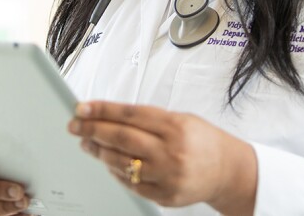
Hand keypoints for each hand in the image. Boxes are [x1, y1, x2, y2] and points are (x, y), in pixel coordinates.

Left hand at [67, 101, 256, 214]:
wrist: (227, 171)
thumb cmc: (202, 140)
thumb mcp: (180, 118)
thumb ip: (148, 118)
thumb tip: (109, 115)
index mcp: (175, 126)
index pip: (130, 115)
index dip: (102, 110)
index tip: (82, 108)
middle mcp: (171, 151)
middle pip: (121, 138)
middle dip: (93, 130)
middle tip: (75, 126)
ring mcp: (167, 176)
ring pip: (122, 162)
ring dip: (99, 151)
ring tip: (87, 142)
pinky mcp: (165, 195)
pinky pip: (131, 184)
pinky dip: (116, 172)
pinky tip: (108, 162)